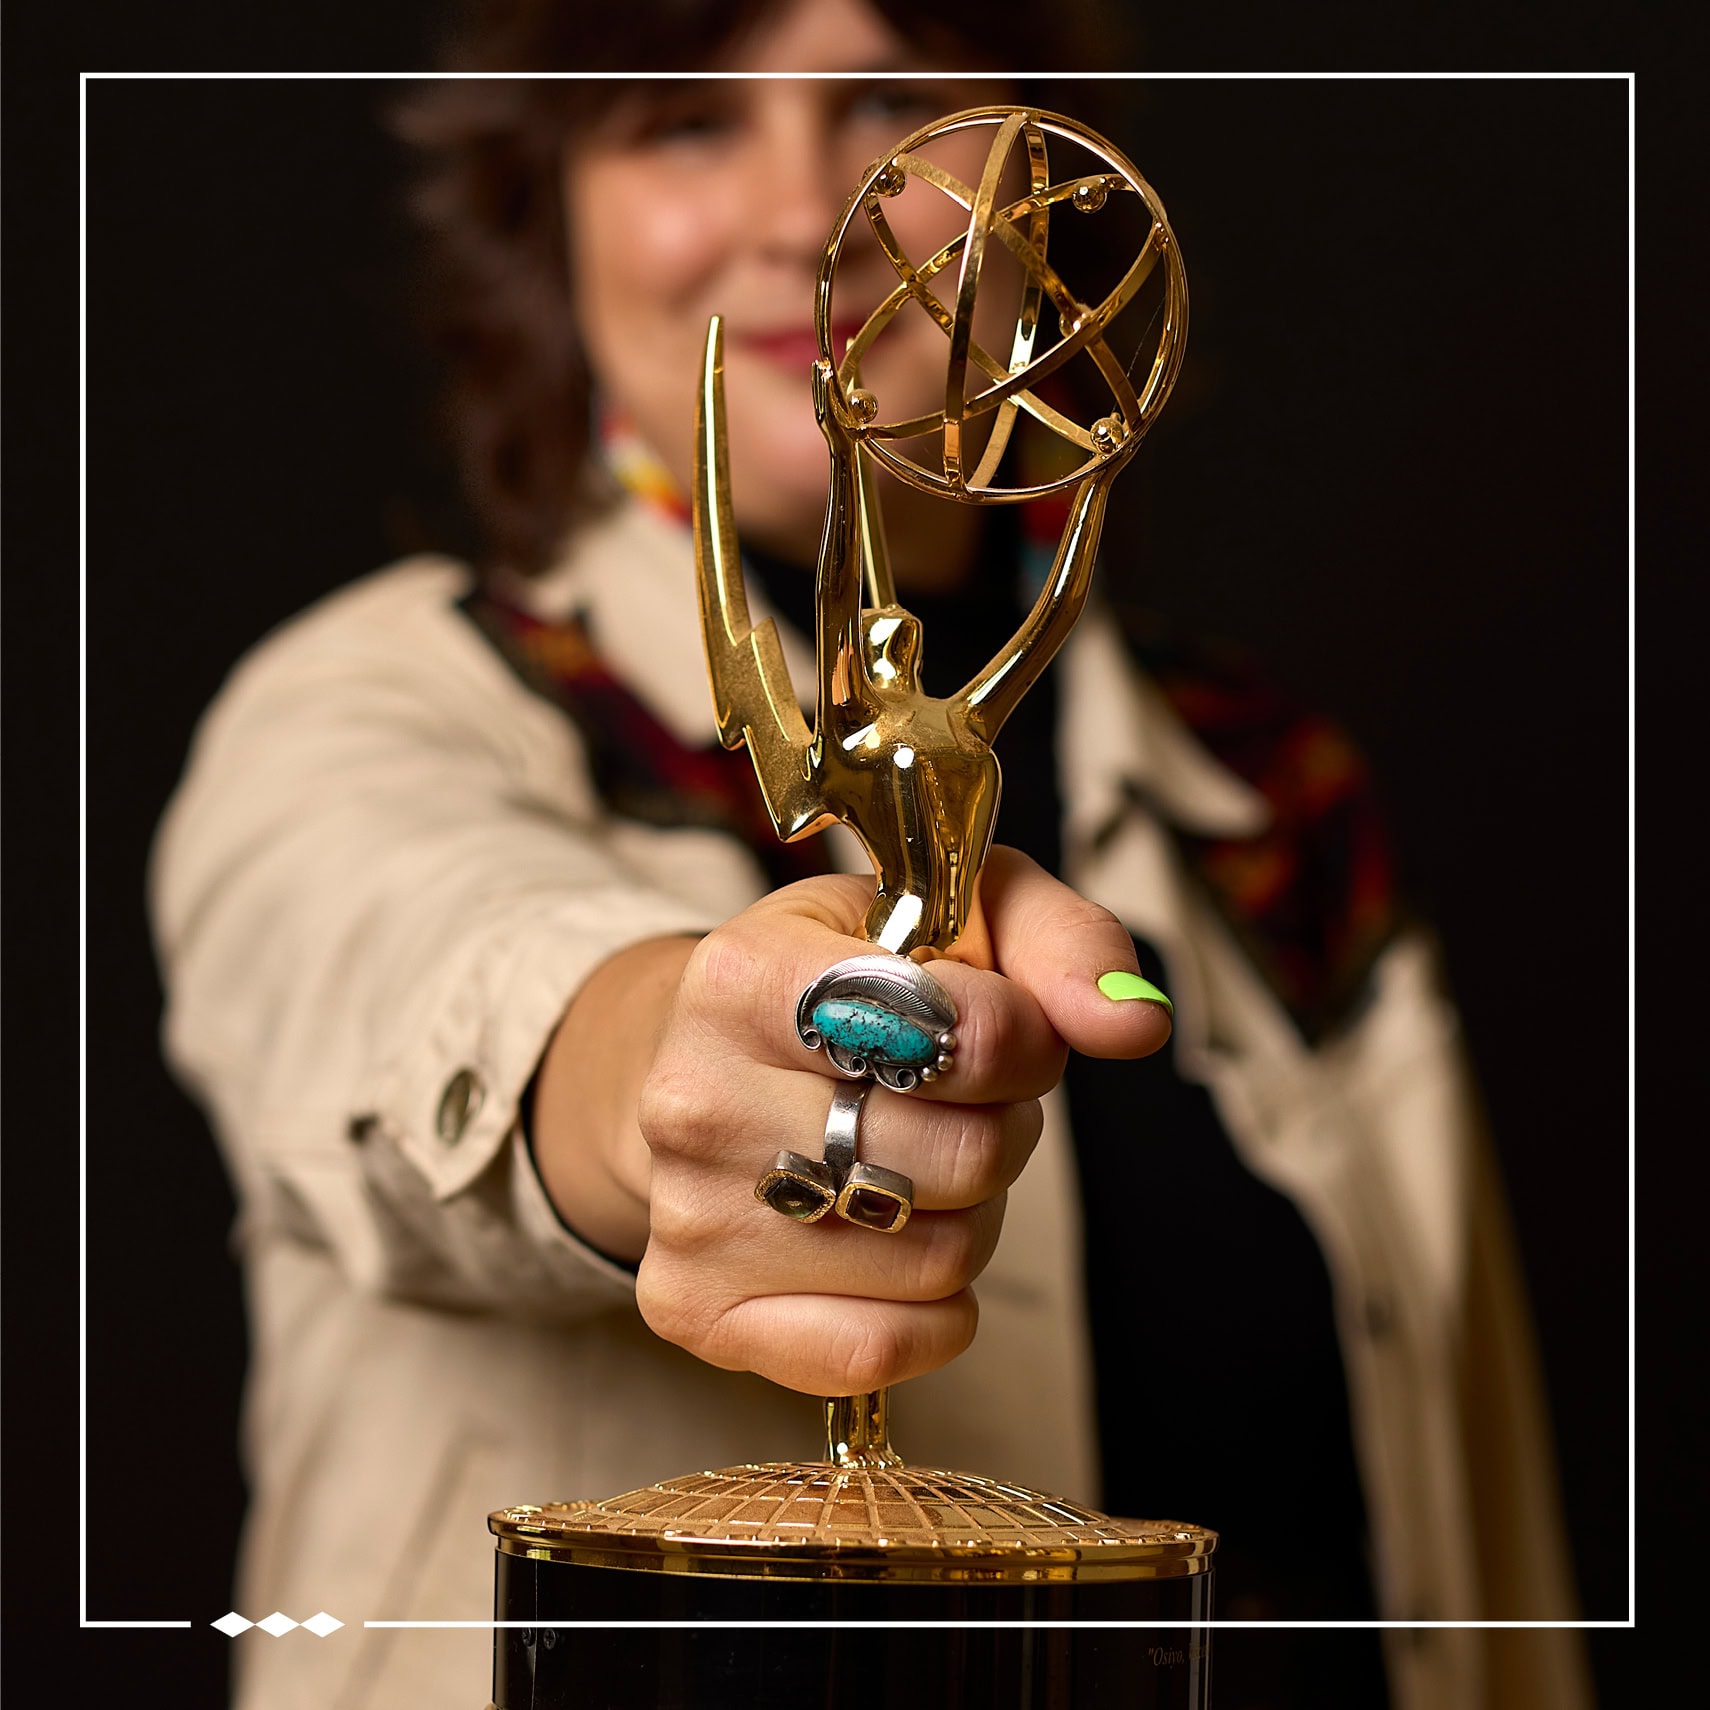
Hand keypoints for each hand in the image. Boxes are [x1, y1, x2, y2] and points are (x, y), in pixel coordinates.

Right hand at [533, 847, 1171, 1394]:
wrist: (691, 1062)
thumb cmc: (842, 982)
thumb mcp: (950, 916)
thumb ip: (1061, 942)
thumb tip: (1135, 1023)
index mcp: (743, 974)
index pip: (954, 1034)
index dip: (1023, 1040)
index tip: (1005, 1029)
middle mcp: (695, 1098)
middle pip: (961, 1157)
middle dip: (1001, 1127)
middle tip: (959, 1100)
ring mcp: (689, 1216)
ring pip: (938, 1259)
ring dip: (969, 1215)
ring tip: (916, 1160)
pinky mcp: (697, 1311)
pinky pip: (882, 1347)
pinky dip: (929, 1310)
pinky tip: (896, 1245)